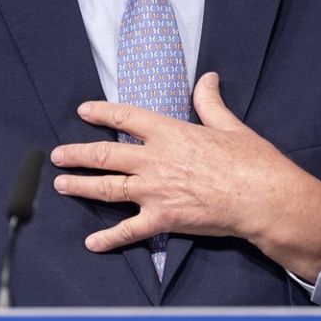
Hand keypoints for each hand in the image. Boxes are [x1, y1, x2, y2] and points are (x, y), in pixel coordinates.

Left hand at [50, 72, 320, 281]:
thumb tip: (207, 78)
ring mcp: (155, 191)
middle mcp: (155, 160)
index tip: (83, 111)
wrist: (263, 199)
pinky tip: (91, 242)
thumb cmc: (251, 161)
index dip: (101, 112)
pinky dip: (108, 238)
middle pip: (105, 154)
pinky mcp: (163, 219)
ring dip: (81, 186)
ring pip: (108, 187)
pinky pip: (129, 230)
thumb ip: (210, 103)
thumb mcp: (229, 125)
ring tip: (61, 185)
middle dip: (77, 154)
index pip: (126, 116)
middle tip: (57, 155)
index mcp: (169, 132)